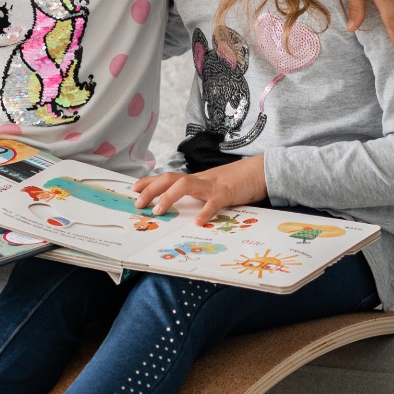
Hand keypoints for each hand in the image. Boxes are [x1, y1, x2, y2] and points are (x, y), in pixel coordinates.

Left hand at [131, 156, 267, 223]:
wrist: (259, 171)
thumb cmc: (236, 182)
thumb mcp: (212, 187)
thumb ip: (198, 194)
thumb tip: (182, 205)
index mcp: (196, 180)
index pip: (168, 178)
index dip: (149, 182)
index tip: (134, 189)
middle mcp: (200, 180)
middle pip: (170, 179)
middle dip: (151, 190)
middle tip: (138, 204)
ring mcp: (212, 186)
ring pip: (185, 186)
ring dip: (168, 197)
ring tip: (157, 211)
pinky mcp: (227, 194)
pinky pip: (213, 203)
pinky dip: (205, 213)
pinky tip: (197, 223)